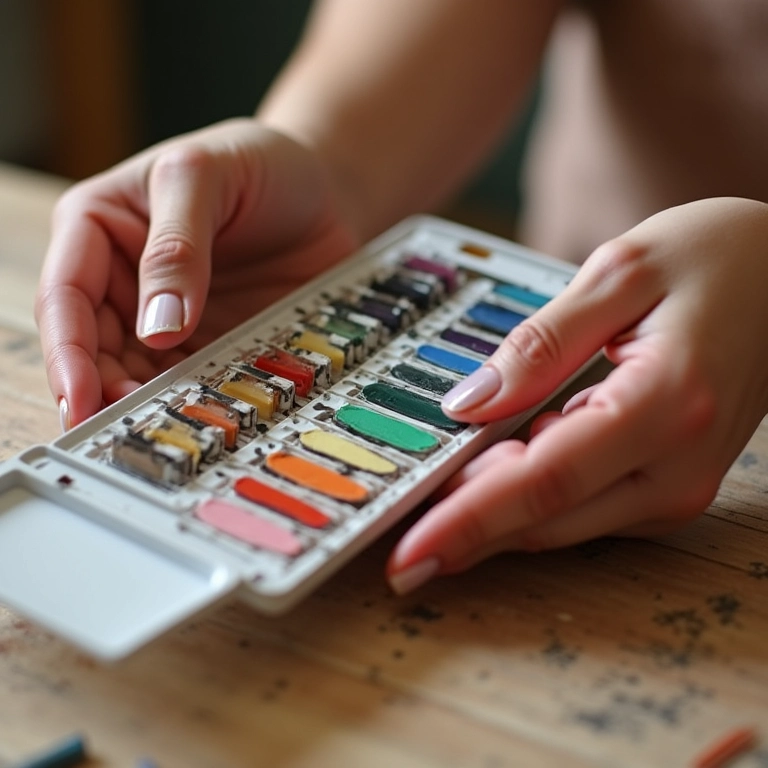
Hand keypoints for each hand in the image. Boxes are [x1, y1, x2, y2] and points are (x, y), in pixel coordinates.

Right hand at [36, 118, 357, 428]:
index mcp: (100, 227)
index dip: (68, 351)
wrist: (326, 187)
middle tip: (128, 428)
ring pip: (142, 371)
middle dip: (105, 389)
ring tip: (169, 429)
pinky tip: (207, 416)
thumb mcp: (205, 174)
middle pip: (97, 346)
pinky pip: (197, 377)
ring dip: (150, 404)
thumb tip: (157, 327)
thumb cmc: (258, 161)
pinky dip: (198, 399)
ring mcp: (171, 315)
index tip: (82, 396)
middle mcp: (127, 279)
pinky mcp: (214, 338)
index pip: (66, 295)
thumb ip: (176, 244)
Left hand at [387, 197, 767, 593]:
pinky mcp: (669, 485)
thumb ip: (539, 344)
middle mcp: (677, 465)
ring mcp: (679, 484)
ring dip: (492, 520)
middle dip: (465, 534)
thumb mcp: (619, 273)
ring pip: (563, 524)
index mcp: (665, 404)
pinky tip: (488, 482)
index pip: (544, 481)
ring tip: (427, 513)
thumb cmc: (714, 258)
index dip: (469, 522)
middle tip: (396, 545)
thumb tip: (467, 405)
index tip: (407, 554)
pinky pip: (583, 507)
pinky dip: (529, 502)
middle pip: (547, 519)